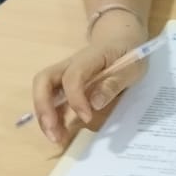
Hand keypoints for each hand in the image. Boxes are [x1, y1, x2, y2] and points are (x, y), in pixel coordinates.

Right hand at [30, 10, 147, 143]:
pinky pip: (51, 98)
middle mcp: (70, 64)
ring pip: (43, 91)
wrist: (121, 37)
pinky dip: (52, 116)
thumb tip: (95, 103)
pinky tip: (60, 132)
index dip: (76, 99)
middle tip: (54, 132)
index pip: (73, 76)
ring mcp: (64, 73)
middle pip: (44, 80)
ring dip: (45, 116)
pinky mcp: (65, 83)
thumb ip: (114, 84)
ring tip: (56, 138)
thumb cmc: (128, 51)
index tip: (87, 118)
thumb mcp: (132, 67)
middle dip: (44, 108)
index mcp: (89, 57)